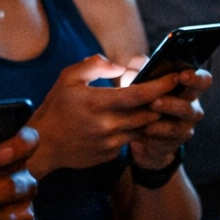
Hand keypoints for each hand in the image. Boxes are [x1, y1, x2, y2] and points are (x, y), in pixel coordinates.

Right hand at [26, 53, 165, 175]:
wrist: (44, 145)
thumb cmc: (56, 108)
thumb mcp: (68, 78)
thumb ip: (94, 66)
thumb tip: (121, 66)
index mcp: (97, 103)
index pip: (138, 94)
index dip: (160, 85)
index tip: (175, 77)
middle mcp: (106, 125)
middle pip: (147, 113)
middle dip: (162, 101)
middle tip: (173, 90)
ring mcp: (109, 142)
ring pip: (142, 128)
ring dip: (151, 116)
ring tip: (158, 104)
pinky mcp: (110, 154)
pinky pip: (130, 139)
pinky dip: (134, 129)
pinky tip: (131, 121)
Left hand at [130, 68, 209, 170]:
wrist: (143, 129)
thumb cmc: (146, 97)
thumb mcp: (145, 81)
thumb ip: (144, 70)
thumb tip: (137, 59)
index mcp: (188, 88)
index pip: (203, 81)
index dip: (196, 79)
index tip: (182, 75)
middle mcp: (191, 107)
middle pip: (191, 106)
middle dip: (173, 103)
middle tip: (155, 101)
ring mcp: (184, 126)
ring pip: (178, 126)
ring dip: (161, 122)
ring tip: (145, 117)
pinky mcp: (173, 143)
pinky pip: (166, 140)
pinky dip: (152, 135)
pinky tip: (141, 130)